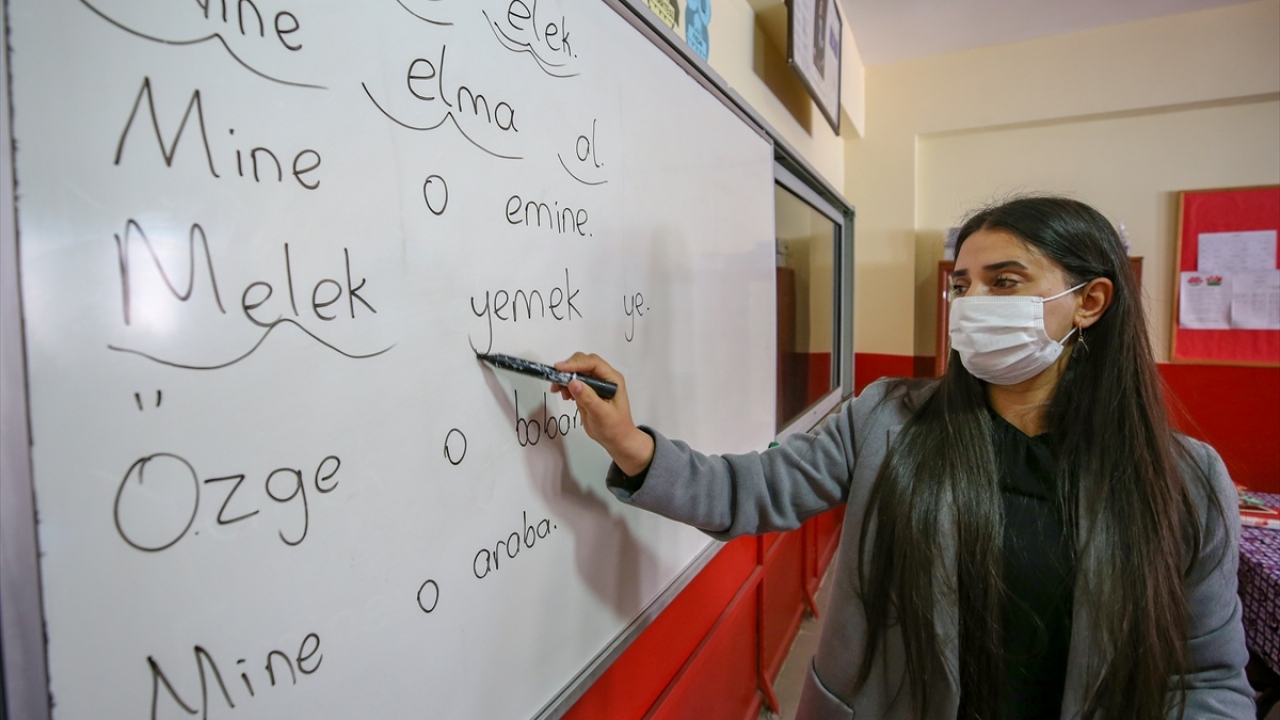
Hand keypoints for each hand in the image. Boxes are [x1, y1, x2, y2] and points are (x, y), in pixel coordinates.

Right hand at [553, 352, 653, 476]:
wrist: (616, 440)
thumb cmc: (614, 428)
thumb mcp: (601, 414)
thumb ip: (588, 398)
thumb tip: (573, 383)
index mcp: (612, 379)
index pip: (593, 363)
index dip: (576, 363)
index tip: (560, 369)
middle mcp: (604, 378)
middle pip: (583, 363)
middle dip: (568, 369)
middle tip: (556, 380)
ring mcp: (595, 384)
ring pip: (577, 372)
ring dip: (565, 378)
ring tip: (558, 390)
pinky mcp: (587, 391)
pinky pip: (574, 382)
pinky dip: (566, 386)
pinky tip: (564, 395)